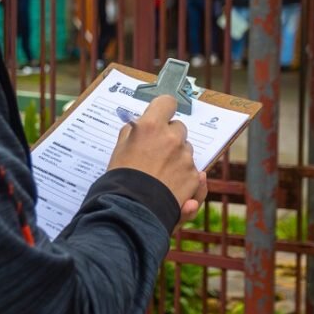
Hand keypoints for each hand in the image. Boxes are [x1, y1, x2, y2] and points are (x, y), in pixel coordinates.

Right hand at [107, 95, 207, 225]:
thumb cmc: (121, 179)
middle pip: (179, 127)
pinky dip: (185, 176)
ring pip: (186, 150)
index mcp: (151, 126)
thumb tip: (139, 124)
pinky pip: (193, 170)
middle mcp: (172, 138)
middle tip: (155, 152)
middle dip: (170, 136)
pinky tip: (169, 186)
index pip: (167, 102)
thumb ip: (132, 132)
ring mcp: (186, 158)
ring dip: (177, 157)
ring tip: (160, 174)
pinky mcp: (194, 177)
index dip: (163, 109)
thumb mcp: (119, 149)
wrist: (132, 211)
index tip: (160, 115)